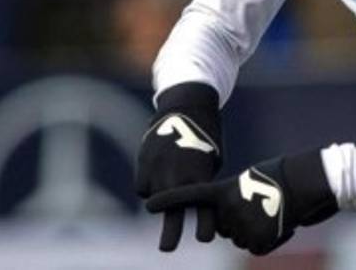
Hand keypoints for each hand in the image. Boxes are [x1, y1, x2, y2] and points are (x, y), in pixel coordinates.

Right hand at [135, 82, 222, 250]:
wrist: (187, 106)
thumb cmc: (207, 136)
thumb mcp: (212, 160)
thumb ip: (201, 183)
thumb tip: (195, 204)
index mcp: (200, 174)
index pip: (202, 206)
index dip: (204, 223)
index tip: (205, 239)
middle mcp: (177, 174)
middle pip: (172, 210)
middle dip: (171, 231)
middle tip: (168, 249)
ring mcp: (158, 169)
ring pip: (155, 198)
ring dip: (161, 197)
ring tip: (171, 178)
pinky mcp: (143, 163)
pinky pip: (143, 186)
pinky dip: (149, 184)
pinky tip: (159, 169)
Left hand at [146, 150, 338, 255]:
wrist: (310, 180)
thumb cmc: (285, 175)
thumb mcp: (253, 180)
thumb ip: (232, 199)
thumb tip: (226, 222)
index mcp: (225, 190)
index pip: (192, 195)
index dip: (170, 200)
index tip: (148, 205)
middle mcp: (228, 208)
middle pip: (223, 227)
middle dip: (237, 222)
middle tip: (262, 206)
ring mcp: (242, 225)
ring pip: (240, 239)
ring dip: (256, 231)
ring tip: (276, 212)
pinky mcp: (258, 240)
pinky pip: (256, 248)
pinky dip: (269, 241)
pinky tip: (283, 224)